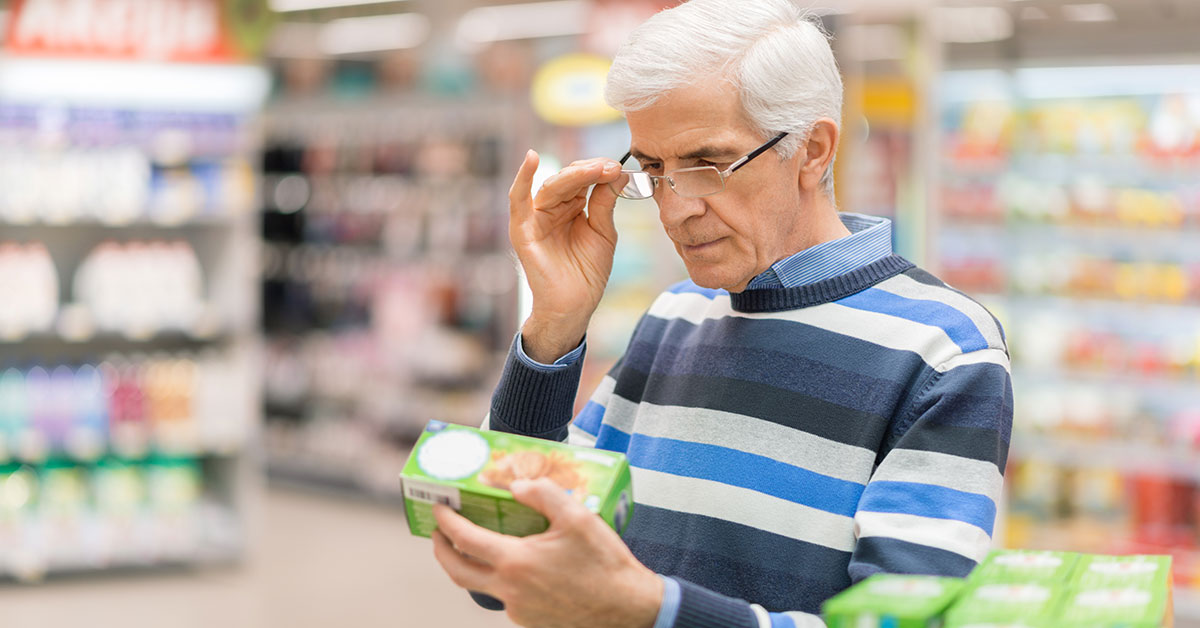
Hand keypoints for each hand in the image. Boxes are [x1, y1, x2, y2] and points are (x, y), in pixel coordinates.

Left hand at [432, 478, 661, 627]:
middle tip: (439, 532)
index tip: (438, 507)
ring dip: (472, 566)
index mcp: (515, 562)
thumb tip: (515, 485)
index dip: (446, 521)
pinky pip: (506, 598)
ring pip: (481, 587)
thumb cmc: (604, 563)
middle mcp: (509, 590)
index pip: (464, 539)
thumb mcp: (578, 517)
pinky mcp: (530, 621)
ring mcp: (518, 610)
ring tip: (480, 546)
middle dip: (441, 550)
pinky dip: (502, 580)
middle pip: (457, 572)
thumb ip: (543, 494)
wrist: (627, 610)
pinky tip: (521, 565)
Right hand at [508, 151, 622, 362]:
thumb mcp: (603, 232)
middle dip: (590, 170)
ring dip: (574, 175)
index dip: (598, 170)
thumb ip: (605, 203)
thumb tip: (616, 173)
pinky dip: (522, 178)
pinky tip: (532, 159)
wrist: (574, 306)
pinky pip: (518, 200)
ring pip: (552, 186)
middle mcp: (551, 209)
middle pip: (568, 179)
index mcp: (570, 207)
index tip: (618, 167)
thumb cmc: (587, 273)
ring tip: (595, 169)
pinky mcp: (523, 230)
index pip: (582, 179)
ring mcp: (535, 218)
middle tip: (611, 167)